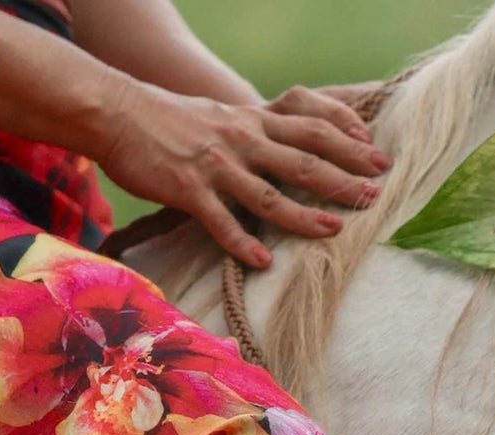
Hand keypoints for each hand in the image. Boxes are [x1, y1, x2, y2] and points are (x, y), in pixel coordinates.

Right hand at [90, 76, 388, 267]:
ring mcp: (217, 165)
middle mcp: (242, 139)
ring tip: (335, 231)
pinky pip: (221, 221)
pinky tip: (263, 261)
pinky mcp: (189, 189)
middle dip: (344, 178)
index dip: (348, 140)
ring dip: (305, 215)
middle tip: (375, 196)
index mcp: (253, 120)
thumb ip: (251, 133)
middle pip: (304, 160)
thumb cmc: (168, 120)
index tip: (376, 156)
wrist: (118, 113)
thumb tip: (277, 150)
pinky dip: (243, 243)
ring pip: (270, 194)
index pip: (312, 126)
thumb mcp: (220, 116)